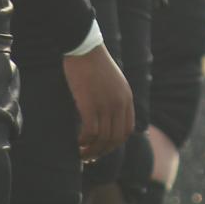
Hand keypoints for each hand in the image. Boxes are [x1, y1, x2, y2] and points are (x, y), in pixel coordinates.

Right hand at [62, 43, 134, 161]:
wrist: (84, 47)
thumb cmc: (93, 62)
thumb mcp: (112, 80)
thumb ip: (115, 97)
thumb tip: (108, 115)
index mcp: (126, 98)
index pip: (127, 130)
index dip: (115, 144)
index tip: (104, 148)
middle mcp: (119, 103)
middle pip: (115, 138)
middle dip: (103, 151)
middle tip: (90, 156)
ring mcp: (105, 105)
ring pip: (102, 138)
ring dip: (91, 150)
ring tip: (81, 153)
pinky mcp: (90, 104)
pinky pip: (90, 132)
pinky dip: (84, 141)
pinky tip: (77, 142)